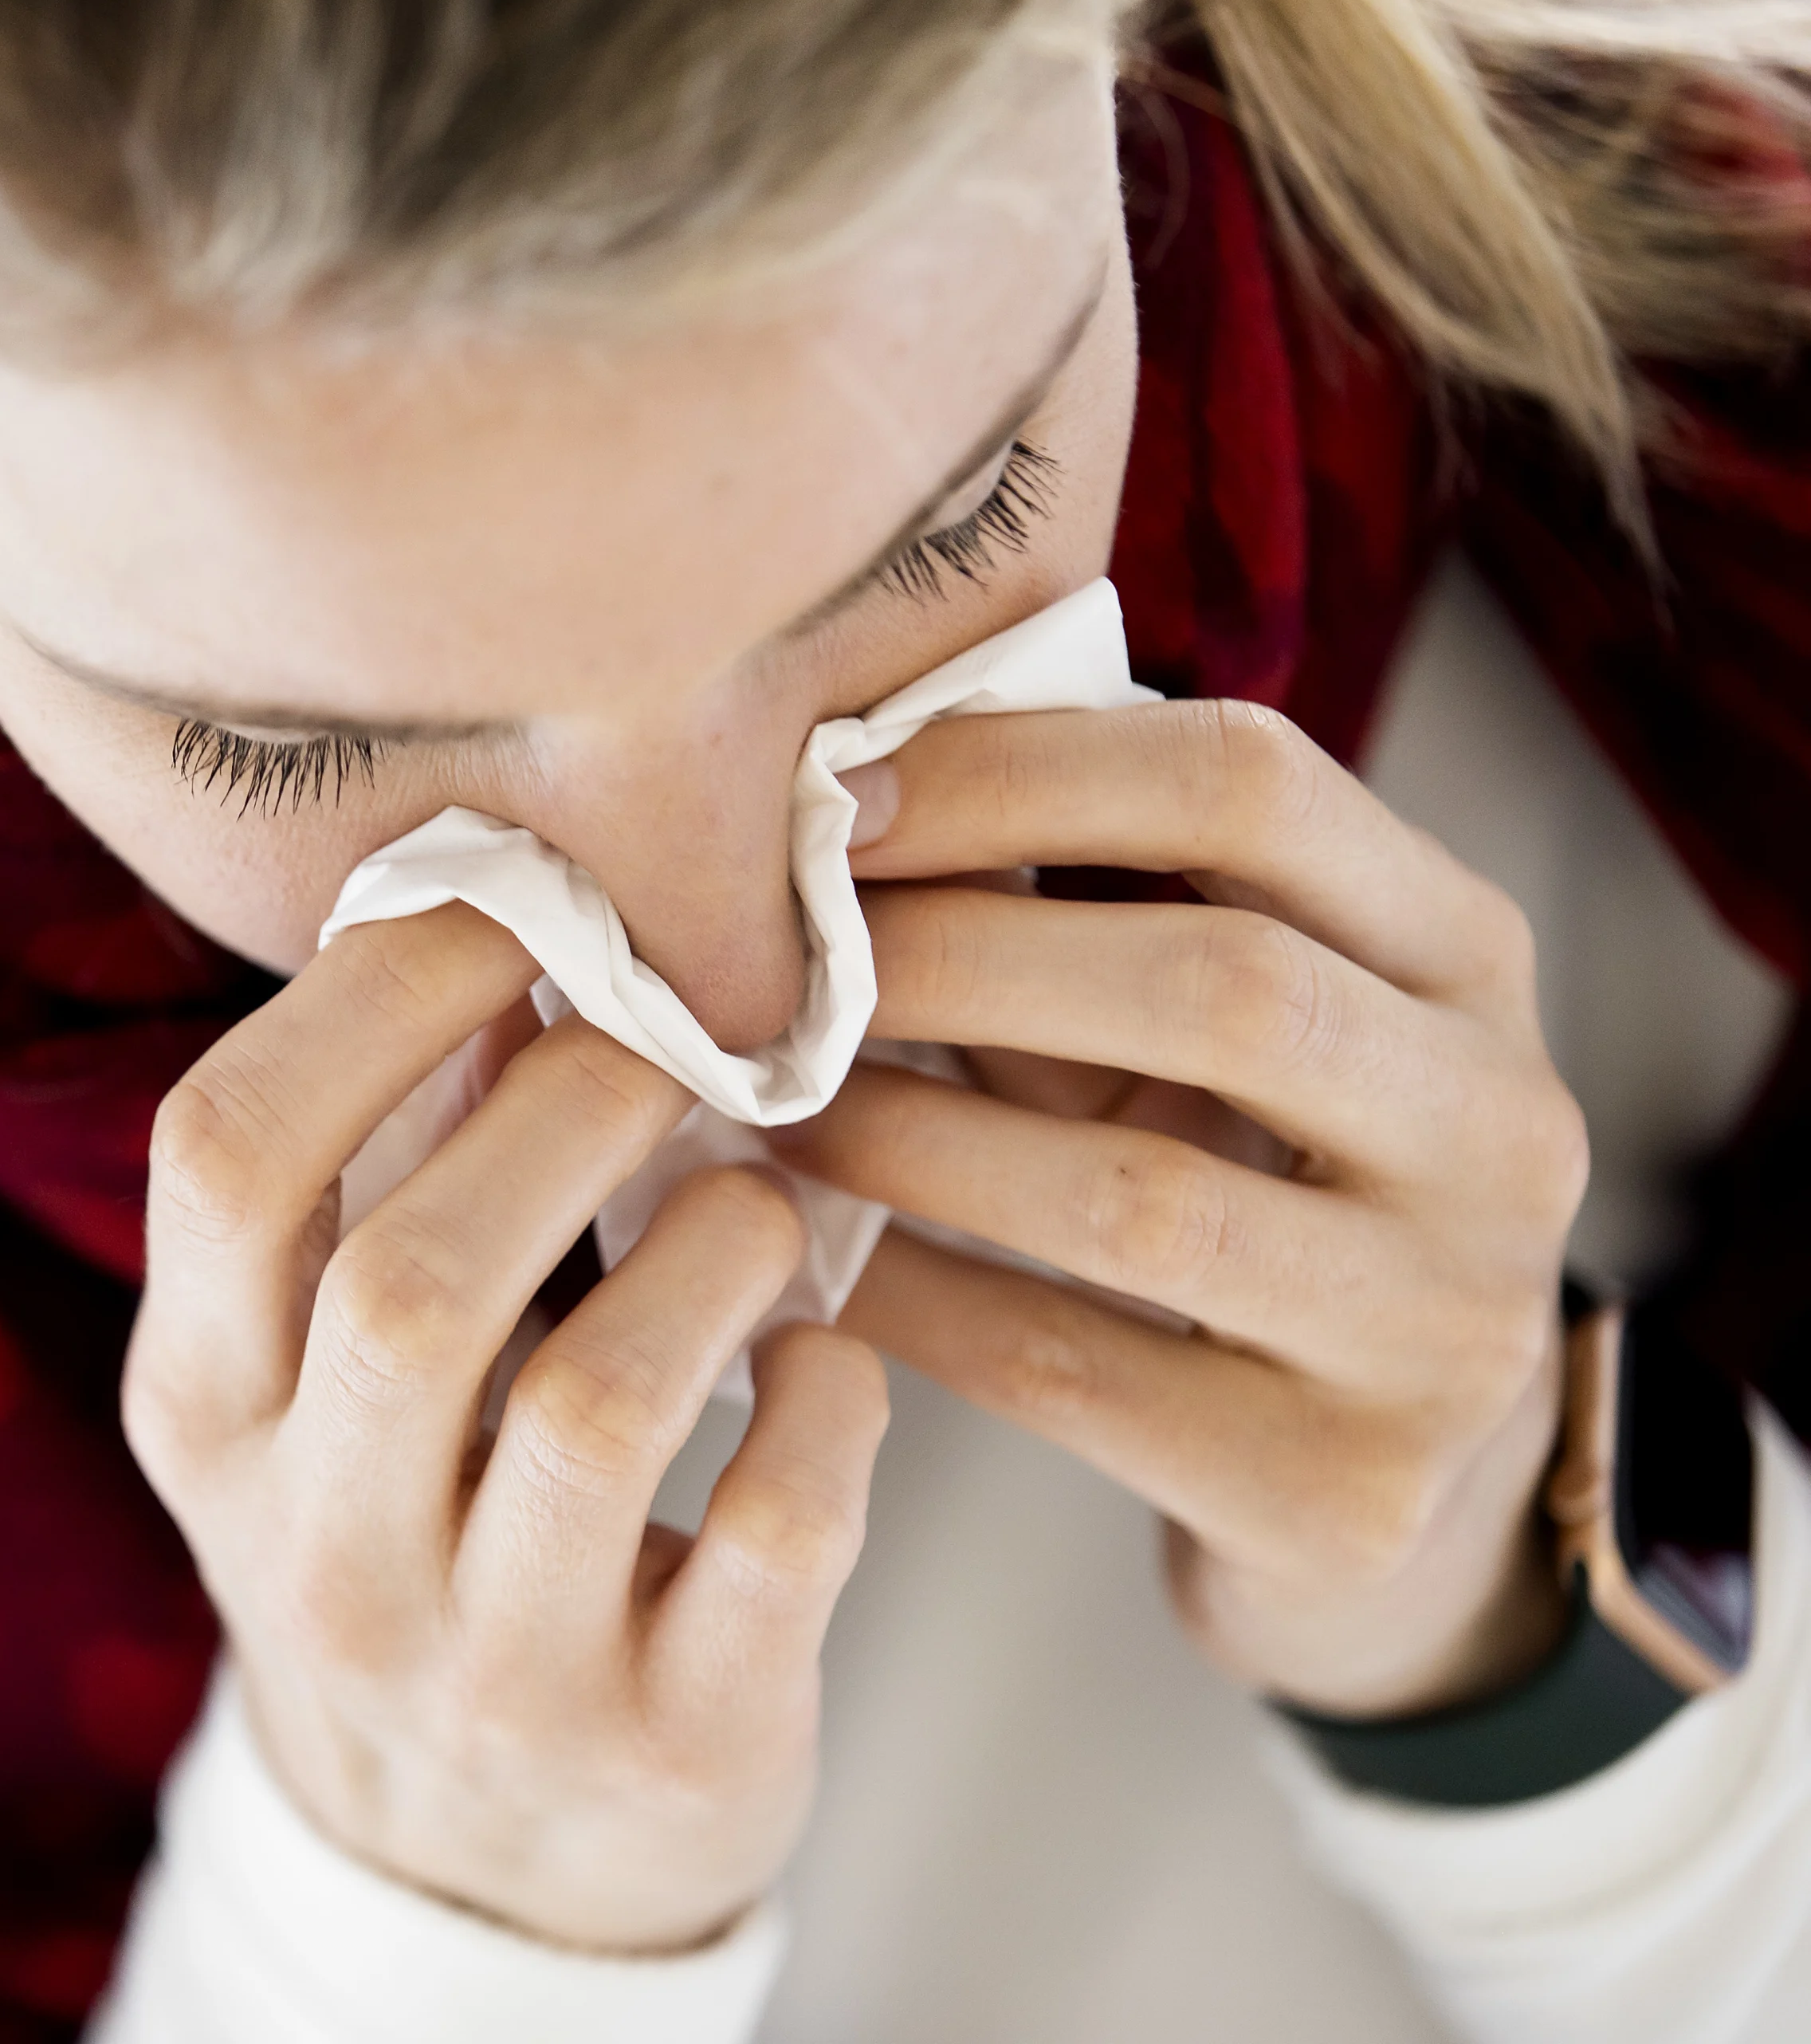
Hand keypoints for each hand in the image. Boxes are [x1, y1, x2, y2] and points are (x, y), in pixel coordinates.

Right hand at [125, 905, 890, 1950]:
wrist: (470, 1865)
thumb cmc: (415, 1532)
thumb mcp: (324, 1375)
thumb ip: (383, 1162)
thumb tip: (494, 904)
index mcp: (201, 1413)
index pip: (222, 1155)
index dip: (378, 992)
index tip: (517, 905)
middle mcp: (313, 1551)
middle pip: (415, 1281)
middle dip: (577, 1109)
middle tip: (677, 1047)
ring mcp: (485, 1669)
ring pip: (600, 1404)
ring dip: (719, 1249)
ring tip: (761, 1210)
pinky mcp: (667, 1742)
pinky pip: (781, 1531)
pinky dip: (836, 1405)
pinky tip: (826, 1368)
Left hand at [783, 701, 1580, 1716]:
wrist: (1379, 1486)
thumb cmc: (1237, 1183)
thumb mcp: (1204, 1022)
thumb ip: (1082, 902)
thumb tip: (839, 777)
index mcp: (1464, 954)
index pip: (1251, 786)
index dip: (1017, 773)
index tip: (826, 800)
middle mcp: (1500, 1127)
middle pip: (1218, 983)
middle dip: (956, 960)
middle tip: (772, 970)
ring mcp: (1444, 1323)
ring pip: (1138, 1196)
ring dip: (908, 1137)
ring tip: (764, 1107)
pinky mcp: (1344, 1492)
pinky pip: (1071, 1371)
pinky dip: (912, 1299)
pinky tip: (807, 1263)